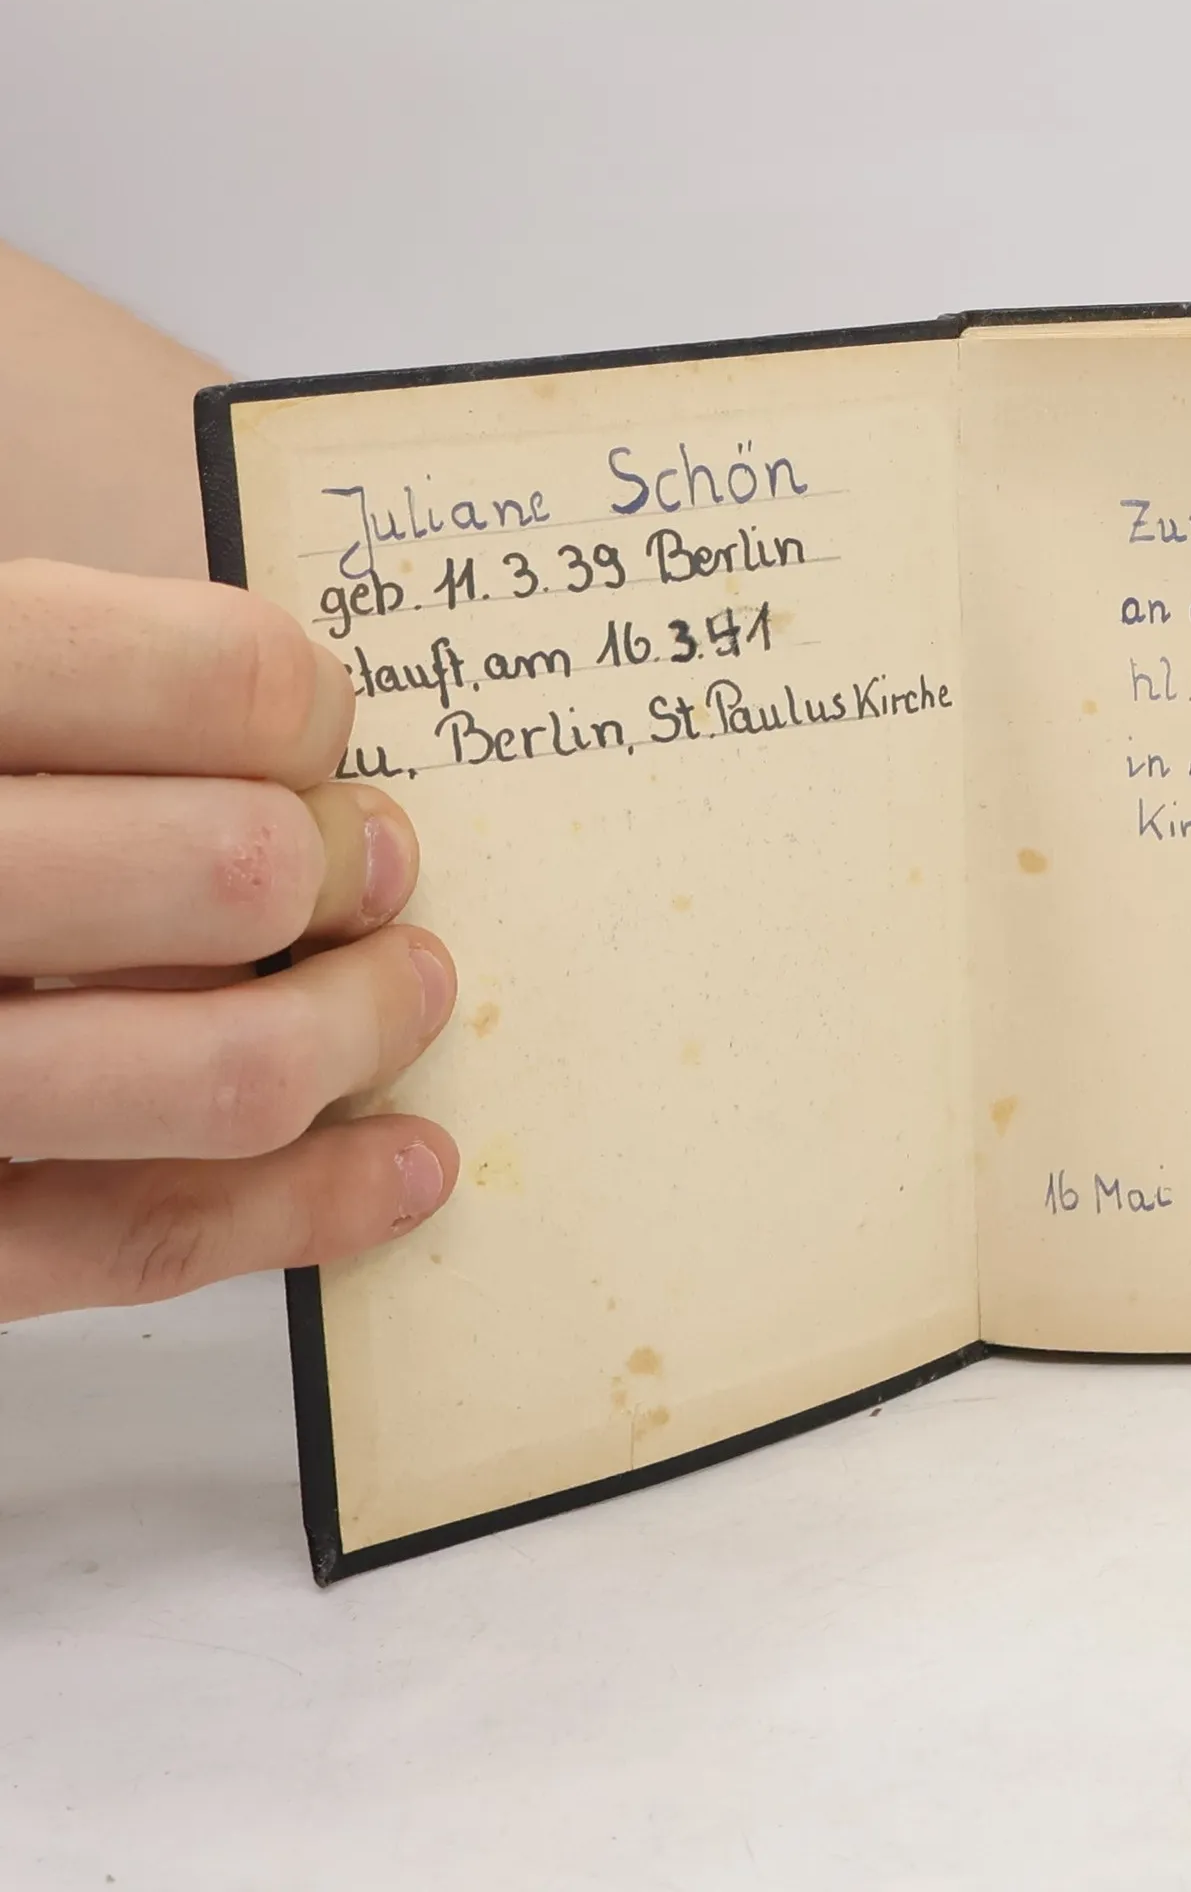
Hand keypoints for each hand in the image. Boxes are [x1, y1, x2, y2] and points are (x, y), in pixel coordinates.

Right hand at [0, 560, 458, 1320]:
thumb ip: (56, 681)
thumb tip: (295, 727)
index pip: (214, 679)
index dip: (306, 708)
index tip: (316, 732)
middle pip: (235, 873)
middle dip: (351, 867)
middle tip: (374, 867)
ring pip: (225, 1071)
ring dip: (360, 1029)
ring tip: (407, 991)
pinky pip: (138, 1238)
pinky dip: (308, 1209)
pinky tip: (399, 1171)